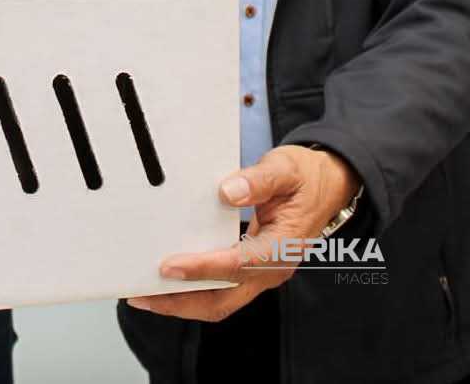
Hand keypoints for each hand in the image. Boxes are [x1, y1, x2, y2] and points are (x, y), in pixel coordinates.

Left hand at [127, 144, 360, 321]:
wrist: (328, 184)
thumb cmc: (305, 176)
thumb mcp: (286, 168)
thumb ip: (259, 180)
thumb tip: (229, 191)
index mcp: (282, 246)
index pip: (237, 265)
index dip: (202, 268)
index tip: (168, 266)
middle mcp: (271, 269)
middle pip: (223, 300)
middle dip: (180, 302)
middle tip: (141, 294)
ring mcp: (261, 273)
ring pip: (219, 300)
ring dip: (181, 301)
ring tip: (143, 294)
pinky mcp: (251, 270)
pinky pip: (220, 289)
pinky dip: (192, 290)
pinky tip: (166, 282)